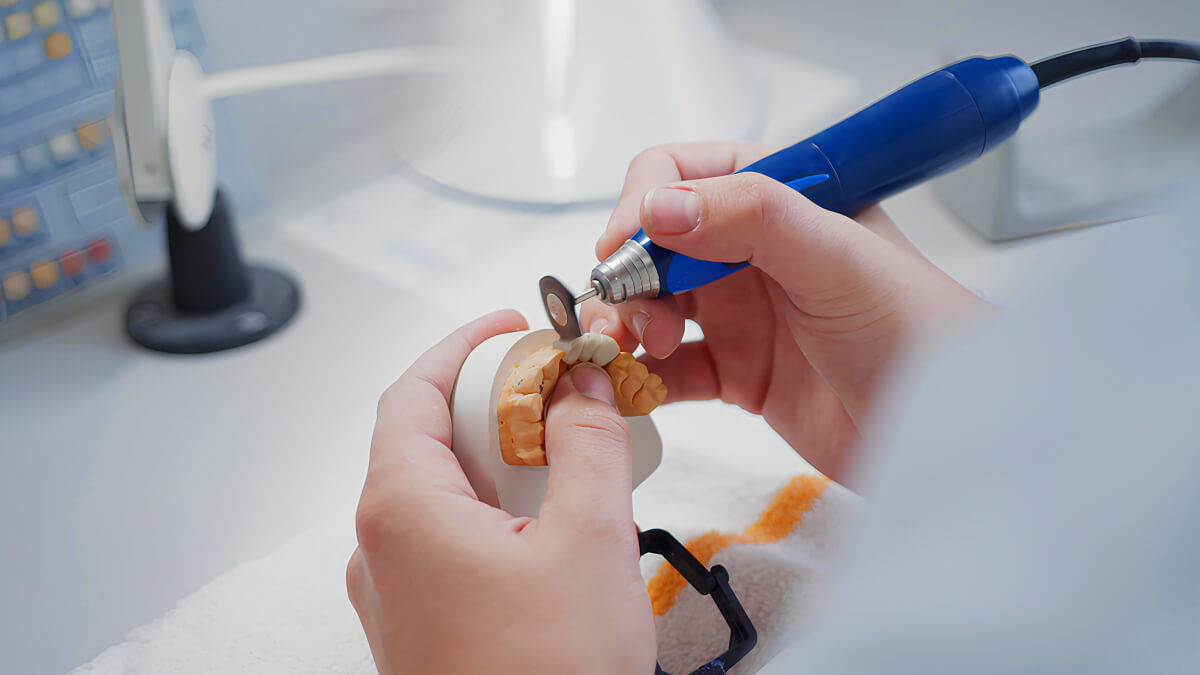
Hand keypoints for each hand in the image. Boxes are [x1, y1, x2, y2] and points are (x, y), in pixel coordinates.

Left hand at [347, 311, 655, 673]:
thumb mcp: (590, 541)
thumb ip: (588, 445)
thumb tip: (582, 384)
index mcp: (401, 511)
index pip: (413, 392)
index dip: (463, 346)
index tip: (511, 326)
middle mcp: (380, 549)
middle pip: (427, 438)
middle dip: (495, 404)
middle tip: (558, 394)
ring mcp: (395, 592)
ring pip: (441, 493)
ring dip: (500, 461)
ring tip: (566, 462)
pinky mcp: (421, 625)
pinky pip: (448, 542)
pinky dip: (495, 511)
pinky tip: (550, 527)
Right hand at [582, 142, 985, 478]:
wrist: (948, 430)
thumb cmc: (921, 332)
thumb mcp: (838, 258)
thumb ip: (752, 217)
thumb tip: (661, 205)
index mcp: (780, 197)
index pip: (681, 174)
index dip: (643, 207)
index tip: (626, 248)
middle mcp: (754, 249)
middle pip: (654, 245)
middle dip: (628, 275)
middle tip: (628, 315)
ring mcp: (744, 311)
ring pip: (653, 304)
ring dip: (628, 325)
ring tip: (637, 352)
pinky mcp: (739, 372)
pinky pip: (670, 369)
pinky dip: (643, 376)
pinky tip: (640, 385)